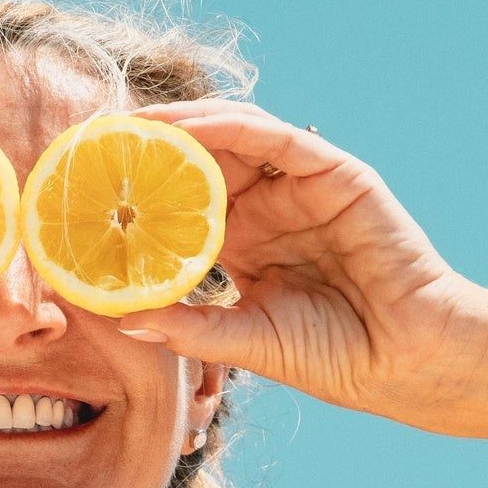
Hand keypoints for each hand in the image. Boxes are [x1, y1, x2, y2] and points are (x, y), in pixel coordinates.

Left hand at [117, 101, 487, 432]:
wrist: (404, 362)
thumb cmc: (332, 356)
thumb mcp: (244, 340)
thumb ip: (189, 328)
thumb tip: (120, 320)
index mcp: (243, 242)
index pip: (180, 202)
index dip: (136, 191)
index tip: (83, 189)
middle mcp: (269, 207)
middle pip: (199, 160)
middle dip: (148, 148)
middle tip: (93, 141)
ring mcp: (302, 187)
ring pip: (233, 138)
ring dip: (180, 126)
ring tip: (127, 125)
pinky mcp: (336, 175)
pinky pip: (276, 138)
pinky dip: (229, 126)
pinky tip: (186, 129)